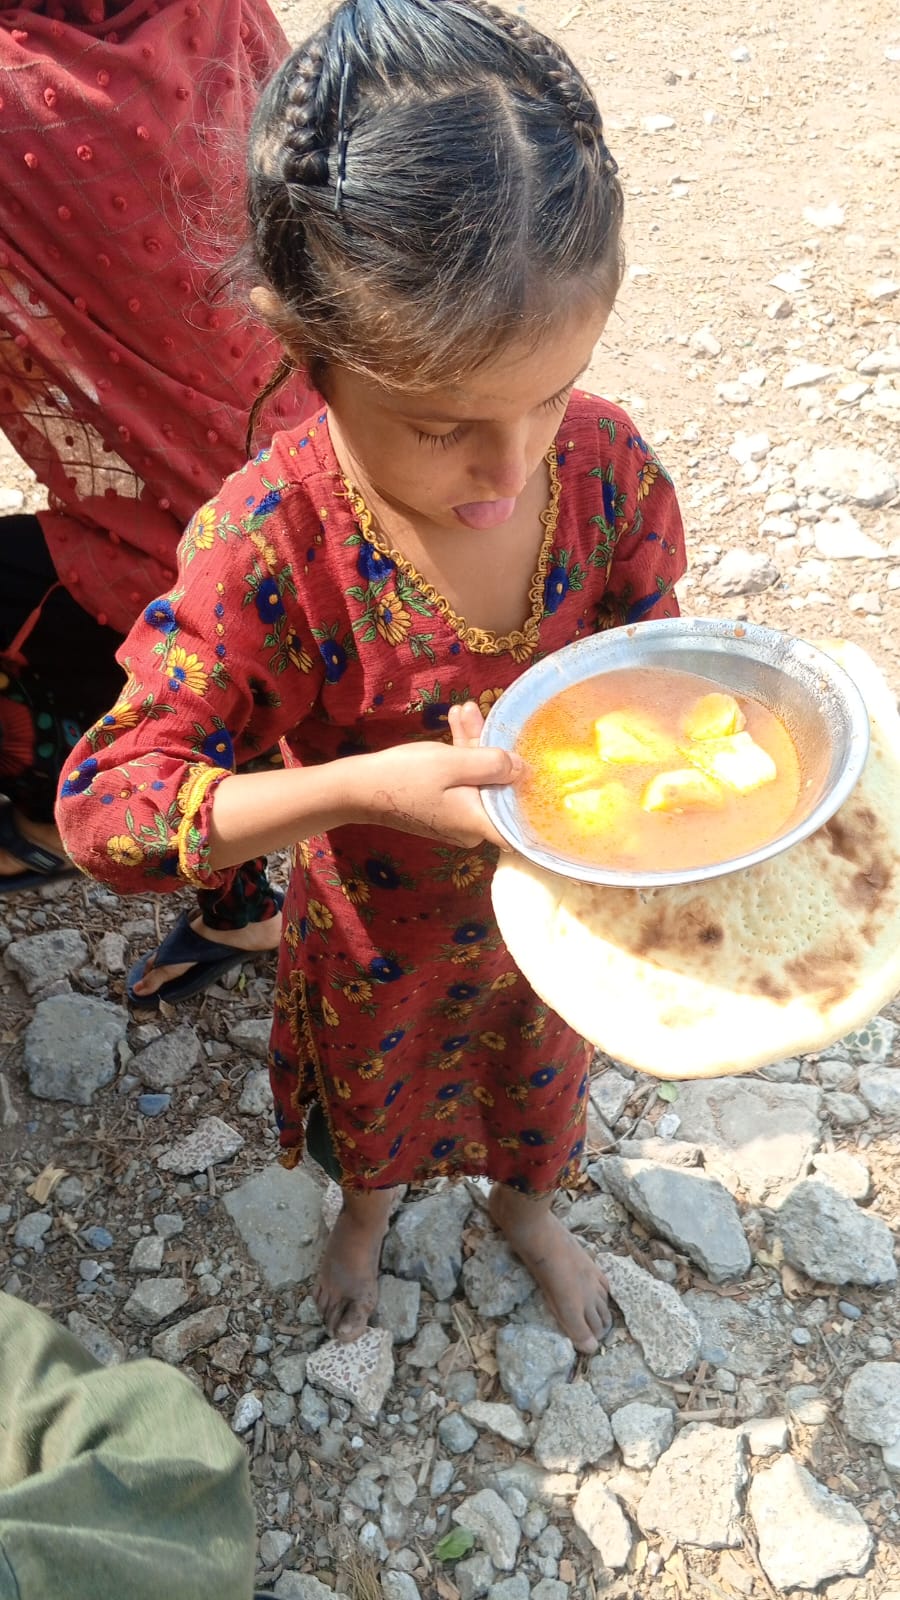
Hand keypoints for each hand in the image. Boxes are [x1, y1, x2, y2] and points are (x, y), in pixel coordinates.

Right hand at [361, 704, 521, 847]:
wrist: (357, 789)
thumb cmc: (404, 776)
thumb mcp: (453, 762)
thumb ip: (493, 764)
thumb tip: (524, 769)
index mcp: (479, 823)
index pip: (520, 821)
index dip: (532, 796)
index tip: (540, 766)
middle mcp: (471, 827)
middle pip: (496, 786)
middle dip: (490, 747)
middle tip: (480, 713)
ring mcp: (456, 817)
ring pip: (477, 778)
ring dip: (471, 744)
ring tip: (464, 709)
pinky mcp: (443, 806)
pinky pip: (461, 780)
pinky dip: (459, 755)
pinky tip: (454, 720)